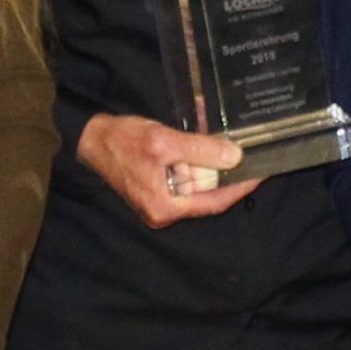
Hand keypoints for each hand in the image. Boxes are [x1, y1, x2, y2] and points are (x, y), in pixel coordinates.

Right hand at [77, 111, 254, 225]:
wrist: (89, 139)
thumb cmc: (121, 141)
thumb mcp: (163, 142)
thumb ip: (199, 150)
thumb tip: (235, 156)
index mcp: (165, 207)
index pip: (215, 202)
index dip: (240, 187)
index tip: (261, 172)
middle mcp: (164, 210)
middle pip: (207, 195)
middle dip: (228, 174)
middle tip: (251, 155)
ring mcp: (159, 200)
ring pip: (197, 184)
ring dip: (213, 165)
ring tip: (233, 146)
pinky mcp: (156, 187)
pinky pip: (184, 177)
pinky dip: (197, 161)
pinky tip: (206, 142)